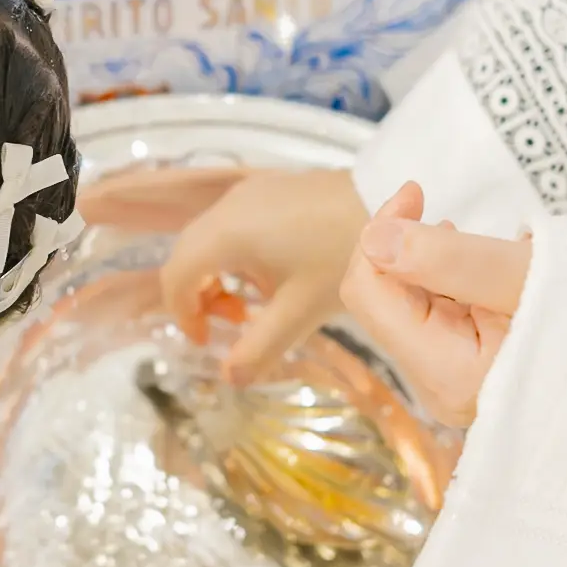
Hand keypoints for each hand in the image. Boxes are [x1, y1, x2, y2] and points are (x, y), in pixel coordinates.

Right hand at [81, 165, 367, 381]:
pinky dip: (232, 255)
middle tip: (233, 324)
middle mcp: (228, 206)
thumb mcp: (302, 310)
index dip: (182, 314)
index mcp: (227, 233)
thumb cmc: (345, 254)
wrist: (391, 201)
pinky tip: (270, 274)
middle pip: (186, 253)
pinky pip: (229, 224)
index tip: (209, 341)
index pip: (175, 274)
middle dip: (197, 295)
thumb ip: (261, 348)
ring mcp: (248, 192)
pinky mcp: (268, 188)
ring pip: (206, 238)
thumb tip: (229, 378)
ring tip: (252, 304)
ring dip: (215, 275)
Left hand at [337, 182, 529, 429]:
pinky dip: (462, 284)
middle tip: (466, 227)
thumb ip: (448, 258)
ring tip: (498, 258)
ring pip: (415, 304)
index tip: (418, 193)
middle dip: (417, 252)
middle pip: (388, 299)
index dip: (382, 233)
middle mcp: (442, 388)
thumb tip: (375, 237)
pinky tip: (503, 277)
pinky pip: (443, 316)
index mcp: (448, 374)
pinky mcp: (474, 373)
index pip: (368, 292)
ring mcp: (458, 384)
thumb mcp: (525, 276)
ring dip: (443, 266)